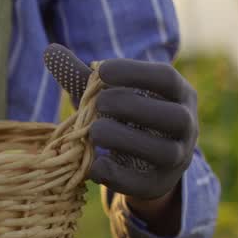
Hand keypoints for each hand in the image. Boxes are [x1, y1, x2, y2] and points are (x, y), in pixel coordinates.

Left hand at [44, 44, 198, 203]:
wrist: (141, 164)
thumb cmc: (124, 118)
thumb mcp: (107, 95)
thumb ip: (83, 77)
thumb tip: (50, 51)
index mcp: (178, 95)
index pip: (167, 79)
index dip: (135, 72)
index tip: (102, 70)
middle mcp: (186, 126)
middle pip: (173, 116)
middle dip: (133, 107)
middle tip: (99, 104)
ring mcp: (177, 159)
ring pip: (164, 152)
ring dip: (125, 140)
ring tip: (93, 132)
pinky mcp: (158, 185)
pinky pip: (143, 184)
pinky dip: (117, 175)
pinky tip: (94, 164)